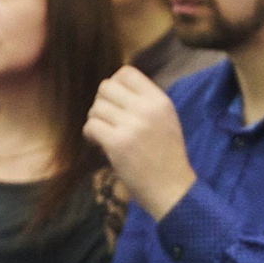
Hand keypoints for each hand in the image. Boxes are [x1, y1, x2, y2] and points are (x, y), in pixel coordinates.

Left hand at [84, 66, 195, 219]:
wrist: (172, 189)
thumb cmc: (166, 157)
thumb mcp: (166, 121)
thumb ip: (145, 103)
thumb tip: (113, 88)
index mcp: (160, 101)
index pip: (126, 72)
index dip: (115, 85)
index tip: (116, 103)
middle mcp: (146, 108)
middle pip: (106, 87)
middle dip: (101, 103)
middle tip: (108, 121)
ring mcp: (132, 125)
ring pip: (96, 108)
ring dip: (95, 121)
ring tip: (105, 135)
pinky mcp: (117, 143)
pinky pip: (91, 126)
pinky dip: (91, 135)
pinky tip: (100, 144)